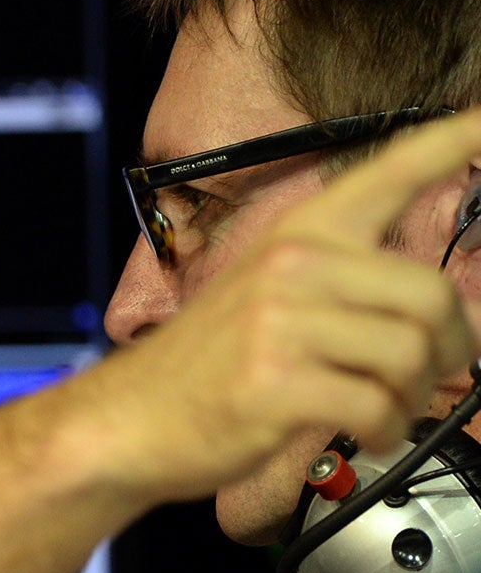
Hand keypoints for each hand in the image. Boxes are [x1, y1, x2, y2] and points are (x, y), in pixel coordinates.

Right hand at [76, 107, 480, 504]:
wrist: (123, 421)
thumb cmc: (197, 370)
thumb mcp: (263, 301)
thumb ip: (343, 291)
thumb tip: (446, 319)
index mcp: (298, 236)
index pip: (391, 170)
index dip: (454, 139)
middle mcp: (293, 267)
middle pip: (431, 296)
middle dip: (452, 349)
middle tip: (438, 376)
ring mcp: (281, 323)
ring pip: (411, 355)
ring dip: (415, 398)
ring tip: (387, 411)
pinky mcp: (277, 382)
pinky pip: (377, 405)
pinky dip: (387, 430)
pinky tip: (368, 433)